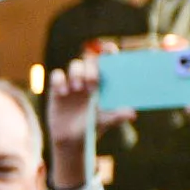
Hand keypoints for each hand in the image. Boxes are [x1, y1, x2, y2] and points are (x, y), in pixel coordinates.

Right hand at [46, 54, 132, 189]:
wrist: (71, 139)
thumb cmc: (92, 127)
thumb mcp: (106, 122)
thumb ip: (117, 116)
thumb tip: (132, 114)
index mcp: (103, 83)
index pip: (106, 62)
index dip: (108, 53)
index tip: (110, 50)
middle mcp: (88, 79)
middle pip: (90, 61)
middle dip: (91, 68)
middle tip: (92, 84)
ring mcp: (72, 83)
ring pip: (74, 65)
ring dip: (77, 73)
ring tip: (77, 89)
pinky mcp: (57, 89)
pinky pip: (56, 75)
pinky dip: (60, 80)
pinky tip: (63, 93)